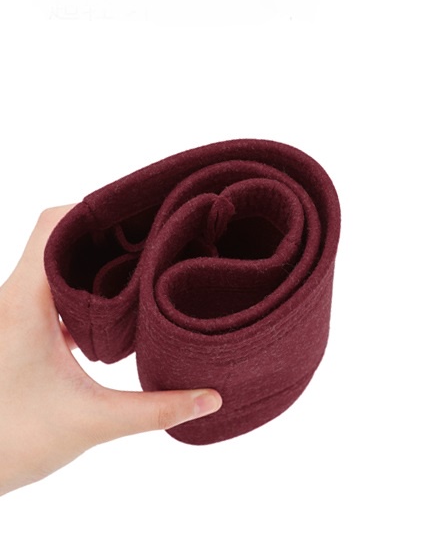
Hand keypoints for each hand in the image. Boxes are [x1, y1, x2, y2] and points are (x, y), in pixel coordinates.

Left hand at [0, 207, 221, 496]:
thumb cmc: (13, 443)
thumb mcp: (92, 423)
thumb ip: (157, 409)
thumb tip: (213, 398)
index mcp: (24, 302)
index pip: (53, 224)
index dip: (95, 207)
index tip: (140, 213)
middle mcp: (13, 298)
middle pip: (60, 235)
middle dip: (107, 231)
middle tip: (155, 236)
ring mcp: (12, 312)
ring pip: (55, 261)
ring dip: (95, 259)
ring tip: (143, 263)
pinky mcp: (17, 329)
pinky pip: (51, 287)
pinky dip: (83, 284)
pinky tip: (115, 303)